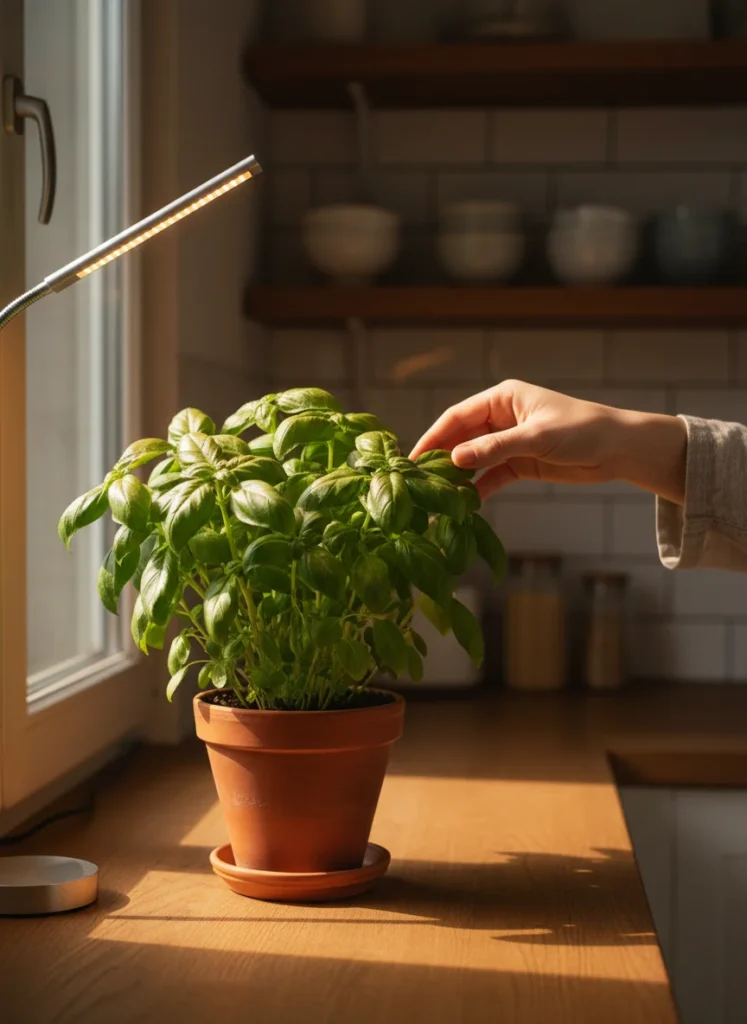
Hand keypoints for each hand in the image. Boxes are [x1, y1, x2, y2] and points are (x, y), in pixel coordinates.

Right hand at [410, 379, 687, 504]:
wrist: (619, 449)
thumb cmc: (583, 430)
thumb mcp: (537, 437)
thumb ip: (495, 448)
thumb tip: (455, 460)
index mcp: (502, 399)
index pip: (457, 417)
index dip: (433, 437)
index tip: (414, 459)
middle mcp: (501, 418)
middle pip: (461, 439)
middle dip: (441, 460)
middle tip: (419, 484)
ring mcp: (509, 442)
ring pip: (473, 460)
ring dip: (458, 478)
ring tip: (438, 498)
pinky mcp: (520, 464)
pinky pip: (490, 476)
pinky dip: (478, 489)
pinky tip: (466, 505)